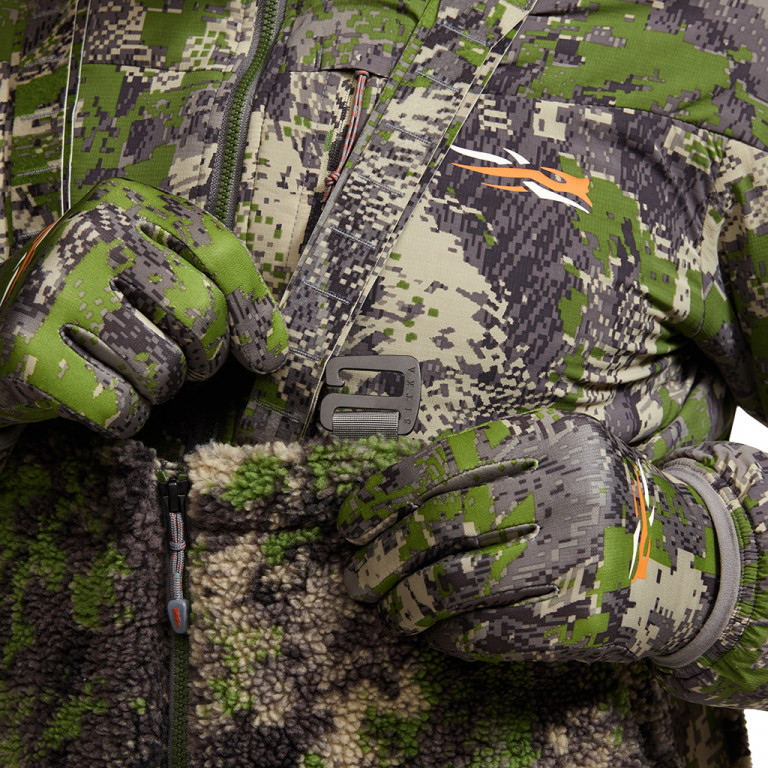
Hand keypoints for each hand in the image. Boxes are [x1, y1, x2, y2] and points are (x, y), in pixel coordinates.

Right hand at [0, 178, 287, 436]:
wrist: (2, 337)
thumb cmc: (95, 305)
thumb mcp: (150, 272)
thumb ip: (217, 290)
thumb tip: (275, 352)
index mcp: (123, 202)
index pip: (220, 252)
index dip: (254, 311)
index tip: (265, 355)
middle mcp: (88, 235)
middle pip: (201, 313)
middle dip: (203, 355)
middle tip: (179, 359)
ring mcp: (53, 291)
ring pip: (164, 368)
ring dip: (158, 387)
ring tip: (124, 368)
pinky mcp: (27, 352)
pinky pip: (122, 409)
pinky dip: (121, 417)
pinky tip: (95, 392)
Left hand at [338, 411, 718, 662]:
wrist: (681, 556)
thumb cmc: (593, 496)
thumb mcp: (556, 450)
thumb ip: (488, 456)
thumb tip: (387, 492)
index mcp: (555, 443)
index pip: (443, 466)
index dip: (383, 496)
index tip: (348, 521)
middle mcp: (564, 496)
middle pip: (440, 527)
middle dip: (380, 556)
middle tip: (353, 574)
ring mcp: (572, 560)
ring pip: (455, 583)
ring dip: (404, 600)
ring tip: (383, 605)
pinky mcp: (577, 619)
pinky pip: (488, 632)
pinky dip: (446, 635)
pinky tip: (430, 631)